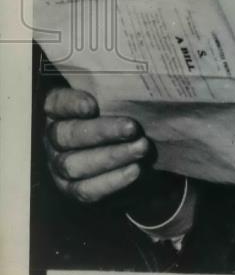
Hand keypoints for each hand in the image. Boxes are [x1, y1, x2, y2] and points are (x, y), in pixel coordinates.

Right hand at [43, 88, 150, 203]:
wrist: (132, 148)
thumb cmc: (121, 113)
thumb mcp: (115, 99)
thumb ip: (115, 91)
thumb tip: (132, 84)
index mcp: (58, 110)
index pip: (56, 103)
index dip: (71, 104)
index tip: (92, 105)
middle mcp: (53, 138)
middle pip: (67, 135)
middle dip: (102, 132)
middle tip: (132, 128)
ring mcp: (59, 165)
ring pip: (74, 164)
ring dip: (111, 156)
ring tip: (141, 148)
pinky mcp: (72, 188)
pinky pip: (85, 190)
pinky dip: (111, 181)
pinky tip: (135, 170)